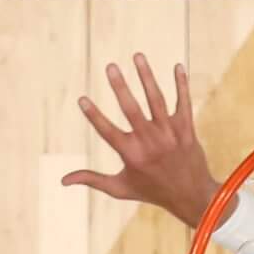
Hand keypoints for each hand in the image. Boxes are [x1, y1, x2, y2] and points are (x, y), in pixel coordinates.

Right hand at [62, 54, 222, 229]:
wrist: (191, 197)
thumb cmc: (151, 191)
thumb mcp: (120, 189)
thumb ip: (92, 179)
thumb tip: (62, 180)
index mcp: (132, 155)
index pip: (108, 132)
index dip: (94, 116)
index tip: (82, 99)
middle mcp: (150, 142)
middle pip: (132, 110)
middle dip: (120, 87)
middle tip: (110, 66)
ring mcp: (169, 134)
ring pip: (157, 100)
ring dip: (147, 77)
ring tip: (137, 56)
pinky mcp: (186, 129)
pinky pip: (184, 103)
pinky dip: (181, 85)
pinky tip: (177, 66)